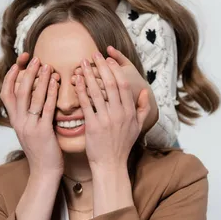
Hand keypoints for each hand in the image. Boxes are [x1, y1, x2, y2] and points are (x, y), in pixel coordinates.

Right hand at [0, 57, 63, 175]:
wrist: (45, 172)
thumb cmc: (42, 149)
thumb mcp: (30, 129)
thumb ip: (29, 112)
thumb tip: (33, 92)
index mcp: (15, 120)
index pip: (7, 92)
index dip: (12, 75)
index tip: (20, 61)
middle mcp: (19, 122)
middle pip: (18, 91)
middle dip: (26, 72)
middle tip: (35, 58)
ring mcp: (30, 127)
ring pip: (32, 98)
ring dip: (39, 79)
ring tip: (47, 65)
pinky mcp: (43, 132)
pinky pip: (46, 108)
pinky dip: (50, 93)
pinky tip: (56, 83)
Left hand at [75, 52, 150, 170]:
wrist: (111, 164)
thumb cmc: (122, 145)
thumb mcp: (137, 127)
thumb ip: (143, 108)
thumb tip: (145, 90)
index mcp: (130, 112)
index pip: (124, 85)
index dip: (116, 70)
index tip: (109, 59)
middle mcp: (120, 113)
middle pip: (111, 84)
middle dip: (102, 67)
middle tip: (94, 55)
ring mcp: (106, 119)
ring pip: (97, 92)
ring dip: (89, 75)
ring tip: (82, 64)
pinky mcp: (93, 126)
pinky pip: (86, 104)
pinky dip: (81, 91)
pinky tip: (76, 82)